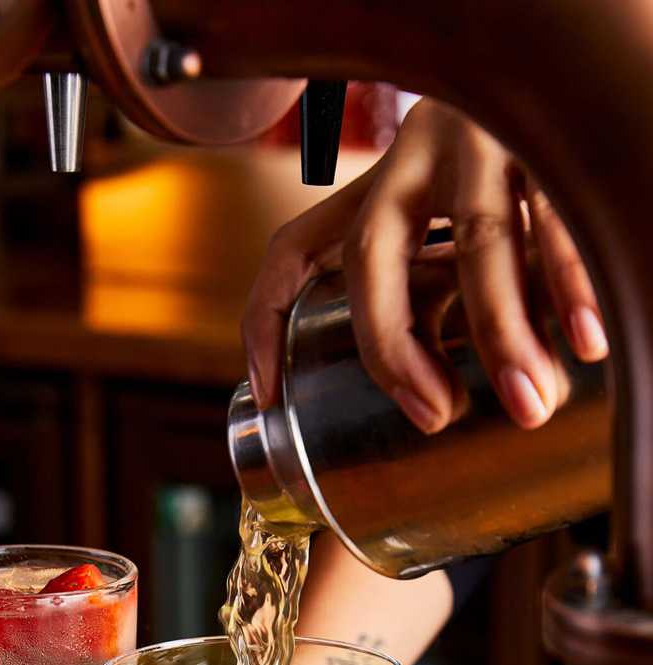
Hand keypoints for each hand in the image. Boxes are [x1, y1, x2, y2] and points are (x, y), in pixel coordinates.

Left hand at [242, 99, 607, 434]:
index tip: (268, 398)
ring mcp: (483, 137)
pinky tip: (584, 339)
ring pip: (479, 241)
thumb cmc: (507, 168)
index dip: (265, 325)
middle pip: (376, 253)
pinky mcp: (549, 135)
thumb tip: (441, 404)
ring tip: (526, 401)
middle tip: (434, 416)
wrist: (564, 62)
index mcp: (377, 178)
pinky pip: (560, 222)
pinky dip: (572, 287)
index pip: (294, 249)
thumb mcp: (448, 220)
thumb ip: (431, 288)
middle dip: (394, 348)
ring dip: (501, 332)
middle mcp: (417, 151)